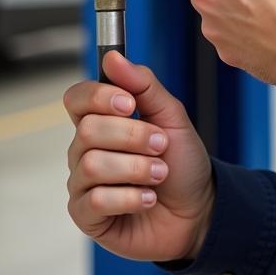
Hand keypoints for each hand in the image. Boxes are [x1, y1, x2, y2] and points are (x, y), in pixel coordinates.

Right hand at [64, 50, 214, 261]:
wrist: (198, 208)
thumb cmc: (181, 160)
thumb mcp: (171, 116)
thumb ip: (143, 85)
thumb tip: (112, 57)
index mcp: (102, 121)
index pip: (77, 98)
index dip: (99, 97)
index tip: (131, 104)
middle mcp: (85, 150)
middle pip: (88, 130)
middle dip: (133, 136)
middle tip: (161, 146)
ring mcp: (83, 184)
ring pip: (93, 165)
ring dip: (136, 168)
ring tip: (159, 174)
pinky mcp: (87, 217)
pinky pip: (96, 202)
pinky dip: (131, 197)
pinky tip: (148, 198)